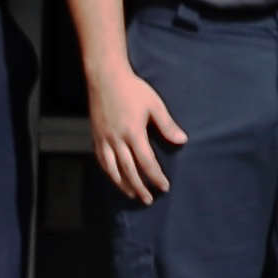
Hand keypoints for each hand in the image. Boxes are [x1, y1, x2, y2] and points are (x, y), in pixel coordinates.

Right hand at [92, 62, 184, 205]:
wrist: (105, 77)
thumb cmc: (133, 89)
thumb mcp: (154, 105)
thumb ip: (167, 125)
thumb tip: (182, 141)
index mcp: (133, 133)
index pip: (146, 162)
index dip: (156, 177)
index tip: (164, 187)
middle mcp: (117, 139)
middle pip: (129, 171)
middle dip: (140, 187)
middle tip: (149, 200)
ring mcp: (104, 139)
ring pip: (112, 169)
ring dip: (123, 184)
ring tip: (132, 194)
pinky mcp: (96, 136)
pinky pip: (101, 160)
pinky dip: (109, 172)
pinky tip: (115, 178)